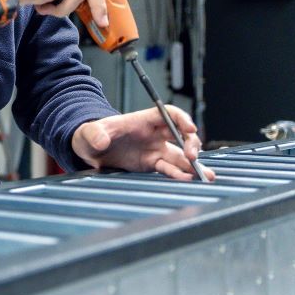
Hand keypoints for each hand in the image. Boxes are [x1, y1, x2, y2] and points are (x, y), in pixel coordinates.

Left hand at [71, 105, 215, 180]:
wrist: (88, 150)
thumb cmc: (91, 135)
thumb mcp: (89, 132)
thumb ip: (95, 134)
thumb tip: (100, 141)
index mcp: (143, 120)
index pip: (169, 114)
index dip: (182, 120)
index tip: (191, 130)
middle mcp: (153, 134)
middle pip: (181, 135)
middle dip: (192, 144)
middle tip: (193, 157)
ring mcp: (154, 149)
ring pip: (179, 155)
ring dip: (193, 165)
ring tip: (205, 176)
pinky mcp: (151, 164)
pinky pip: (169, 169)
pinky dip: (178, 174)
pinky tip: (186, 180)